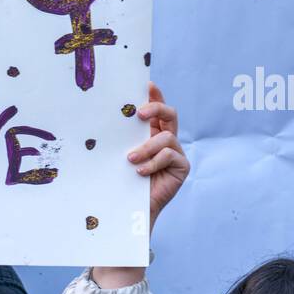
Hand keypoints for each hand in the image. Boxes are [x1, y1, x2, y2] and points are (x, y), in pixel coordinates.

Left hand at [128, 82, 189, 230]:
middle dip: (156, 108)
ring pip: (167, 137)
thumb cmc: (123, 180)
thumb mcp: (120, 154)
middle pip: (170, 114)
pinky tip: (140, 172)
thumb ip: (123, 138)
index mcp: (151, 134)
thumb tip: (112, 117)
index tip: (147, 84)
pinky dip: (153, 162)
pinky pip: (169, 155)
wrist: (131, 208)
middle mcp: (166, 140)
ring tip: (130, 160)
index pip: (156, 109)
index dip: (155, 95)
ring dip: (147, 147)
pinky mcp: (182, 167)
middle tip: (138, 114)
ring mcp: (176, 153)